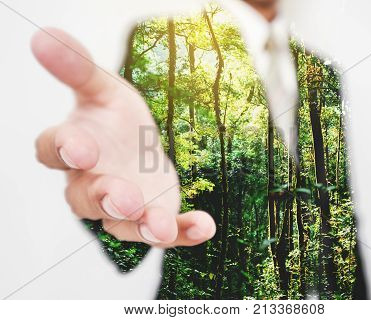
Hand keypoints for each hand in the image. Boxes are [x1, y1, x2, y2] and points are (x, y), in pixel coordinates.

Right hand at [32, 28, 215, 247]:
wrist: (137, 145)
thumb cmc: (114, 118)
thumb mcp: (103, 87)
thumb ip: (77, 67)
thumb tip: (44, 35)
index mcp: (74, 147)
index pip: (54, 151)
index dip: (62, 149)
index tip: (79, 147)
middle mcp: (91, 183)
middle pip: (87, 199)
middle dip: (106, 197)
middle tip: (126, 198)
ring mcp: (123, 206)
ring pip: (124, 224)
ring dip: (143, 225)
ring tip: (162, 226)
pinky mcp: (153, 216)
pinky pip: (166, 230)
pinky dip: (184, 231)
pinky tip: (205, 226)